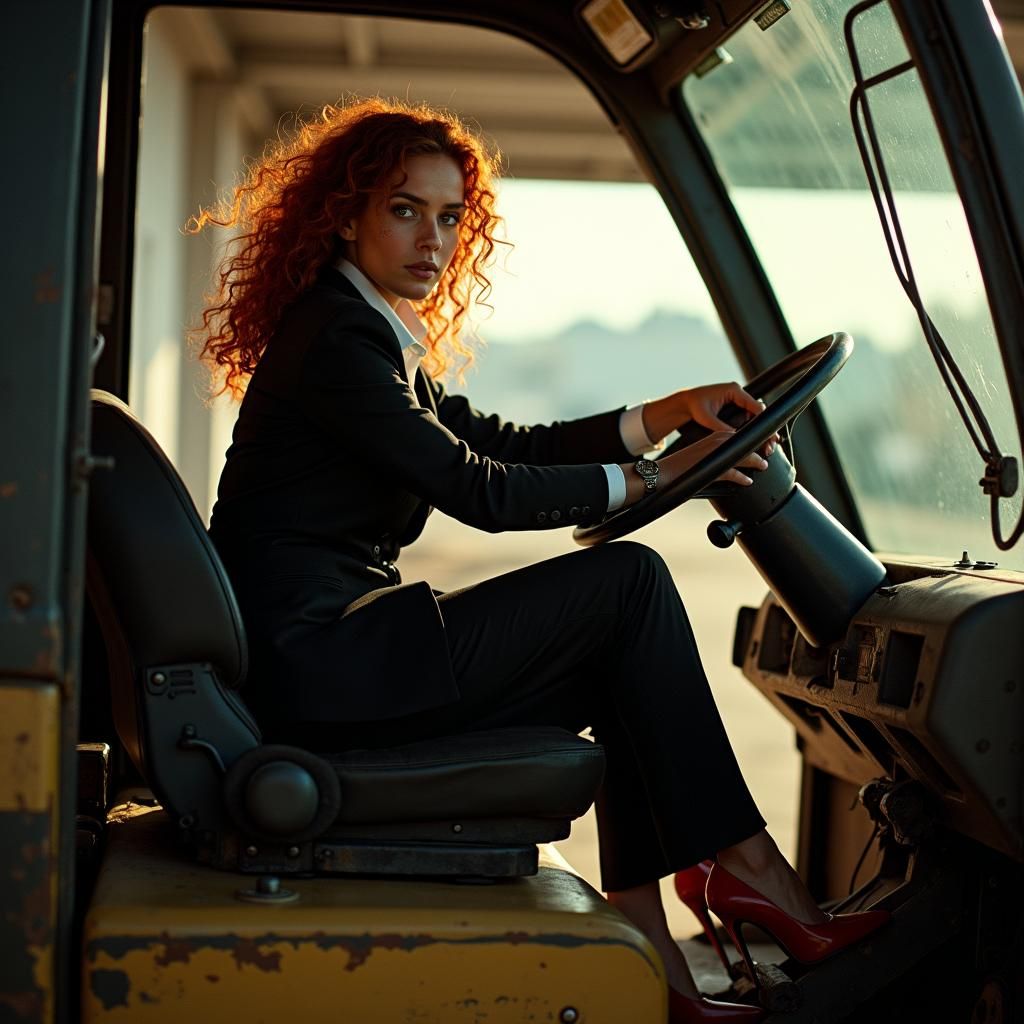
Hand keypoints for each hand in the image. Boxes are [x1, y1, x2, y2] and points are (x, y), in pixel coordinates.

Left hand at [643, 382, 778, 457]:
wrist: (684, 404)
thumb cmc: (693, 406)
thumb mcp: (707, 418)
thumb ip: (722, 428)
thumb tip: (734, 439)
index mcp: (734, 391)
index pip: (756, 406)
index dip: (763, 421)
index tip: (769, 434)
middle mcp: (738, 394)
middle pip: (758, 412)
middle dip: (765, 429)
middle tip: (771, 444)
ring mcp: (737, 400)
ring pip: (755, 416)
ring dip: (759, 430)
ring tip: (767, 445)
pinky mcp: (734, 407)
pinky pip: (747, 418)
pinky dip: (752, 429)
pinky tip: (757, 441)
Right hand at [662, 431, 769, 488]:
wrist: (662, 473)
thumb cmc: (681, 468)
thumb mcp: (703, 456)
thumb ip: (719, 456)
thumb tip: (734, 465)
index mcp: (715, 436)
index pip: (740, 437)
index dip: (754, 443)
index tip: (761, 449)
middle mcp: (717, 441)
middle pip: (745, 443)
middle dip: (758, 450)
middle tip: (766, 458)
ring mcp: (715, 453)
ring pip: (743, 455)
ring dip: (755, 461)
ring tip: (762, 466)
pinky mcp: (711, 467)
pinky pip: (732, 472)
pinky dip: (741, 478)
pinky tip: (746, 481)